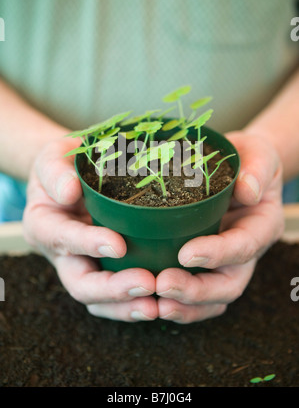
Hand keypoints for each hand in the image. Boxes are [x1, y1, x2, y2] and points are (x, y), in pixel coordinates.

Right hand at [23, 137, 157, 321]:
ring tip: (156, 306)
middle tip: (147, 283)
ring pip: (98, 300)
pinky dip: (134, 303)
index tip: (118, 245)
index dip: (88, 244)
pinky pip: (115, 297)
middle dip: (113, 289)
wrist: (74, 175)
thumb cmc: (64, 164)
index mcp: (44, 224)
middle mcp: (61, 253)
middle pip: (79, 283)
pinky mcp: (104, 269)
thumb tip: (69, 193)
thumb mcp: (53, 157)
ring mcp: (83, 265)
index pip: (62, 238)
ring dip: (126, 306)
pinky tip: (159, 303)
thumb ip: (55, 171)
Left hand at [156, 131, 283, 322]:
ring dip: (184, 305)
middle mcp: (245, 251)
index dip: (217, 254)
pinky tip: (151, 300)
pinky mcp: (204, 264)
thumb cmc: (248, 159)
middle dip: (197, 291)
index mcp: (261, 225)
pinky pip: (195, 294)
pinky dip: (177, 302)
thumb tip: (247, 191)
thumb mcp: (259, 154)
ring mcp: (224, 261)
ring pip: (212, 298)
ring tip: (155, 302)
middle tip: (163, 284)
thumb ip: (258, 168)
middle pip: (228, 284)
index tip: (186, 254)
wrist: (237, 167)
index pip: (243, 246)